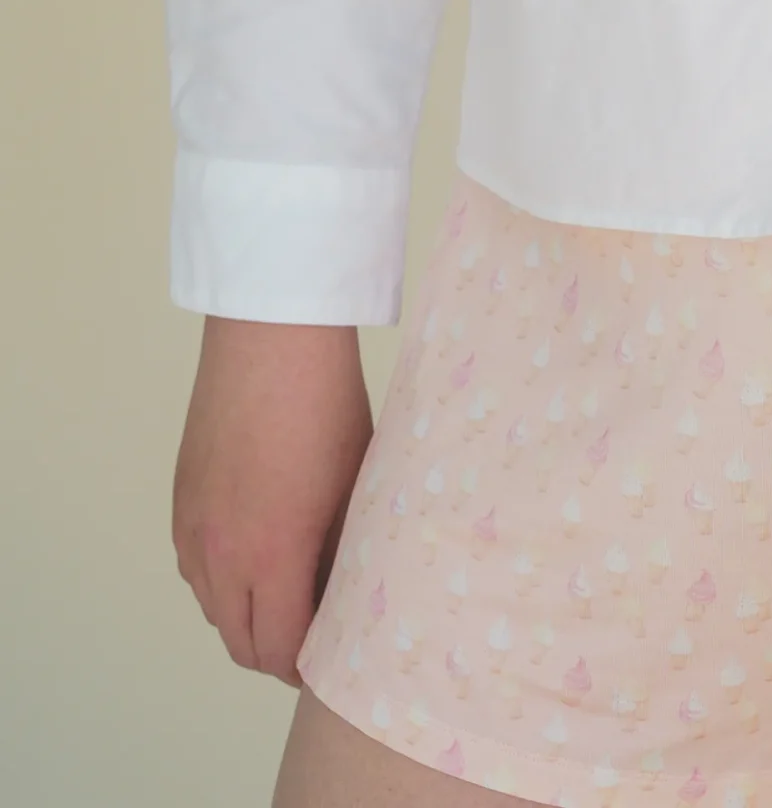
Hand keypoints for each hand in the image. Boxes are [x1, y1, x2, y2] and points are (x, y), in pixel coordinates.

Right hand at [172, 317, 372, 683]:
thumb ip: (344, 554)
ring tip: (289, 598)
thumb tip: (347, 598)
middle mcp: (221, 553)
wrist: (272, 339)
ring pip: (212, 610)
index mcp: (273, 554)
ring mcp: (194, 529)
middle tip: (315, 639)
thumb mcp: (355, 486)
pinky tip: (255, 557)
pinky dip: (221, 583)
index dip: (307, 668)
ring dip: (246, 618)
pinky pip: (194, 571)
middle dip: (278, 654)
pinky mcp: (180, 503)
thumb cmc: (328, 404)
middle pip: (240, 644)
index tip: (334, 659)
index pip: (279, 651)